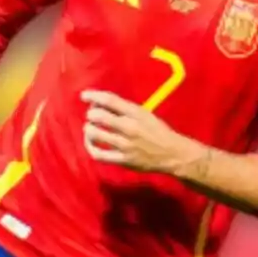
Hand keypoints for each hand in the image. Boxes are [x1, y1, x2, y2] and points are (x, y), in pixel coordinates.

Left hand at [81, 90, 195, 173]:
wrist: (173, 154)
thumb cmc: (159, 132)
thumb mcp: (146, 115)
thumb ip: (126, 110)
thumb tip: (101, 104)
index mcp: (137, 113)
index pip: (110, 100)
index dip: (93, 96)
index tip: (84, 96)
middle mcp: (130, 127)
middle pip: (99, 116)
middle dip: (91, 114)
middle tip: (92, 116)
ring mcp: (126, 145)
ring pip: (95, 134)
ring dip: (89, 130)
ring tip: (91, 130)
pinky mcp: (124, 160)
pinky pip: (99, 154)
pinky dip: (91, 148)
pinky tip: (91, 145)